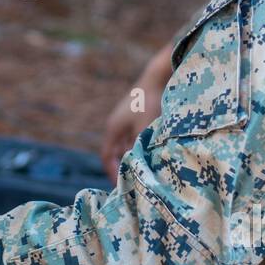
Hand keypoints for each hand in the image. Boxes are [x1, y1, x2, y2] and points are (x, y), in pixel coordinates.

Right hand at [100, 42, 173, 181]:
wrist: (158, 77)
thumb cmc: (150, 103)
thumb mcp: (144, 130)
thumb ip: (138, 150)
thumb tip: (137, 170)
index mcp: (113, 129)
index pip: (107, 157)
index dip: (112, 172)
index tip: (121, 186)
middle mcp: (117, 125)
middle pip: (116, 152)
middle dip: (123, 167)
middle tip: (134, 182)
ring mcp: (126, 120)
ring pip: (127, 145)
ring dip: (133, 157)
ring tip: (144, 171)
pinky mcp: (137, 116)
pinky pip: (135, 137)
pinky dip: (140, 147)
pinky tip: (152, 154)